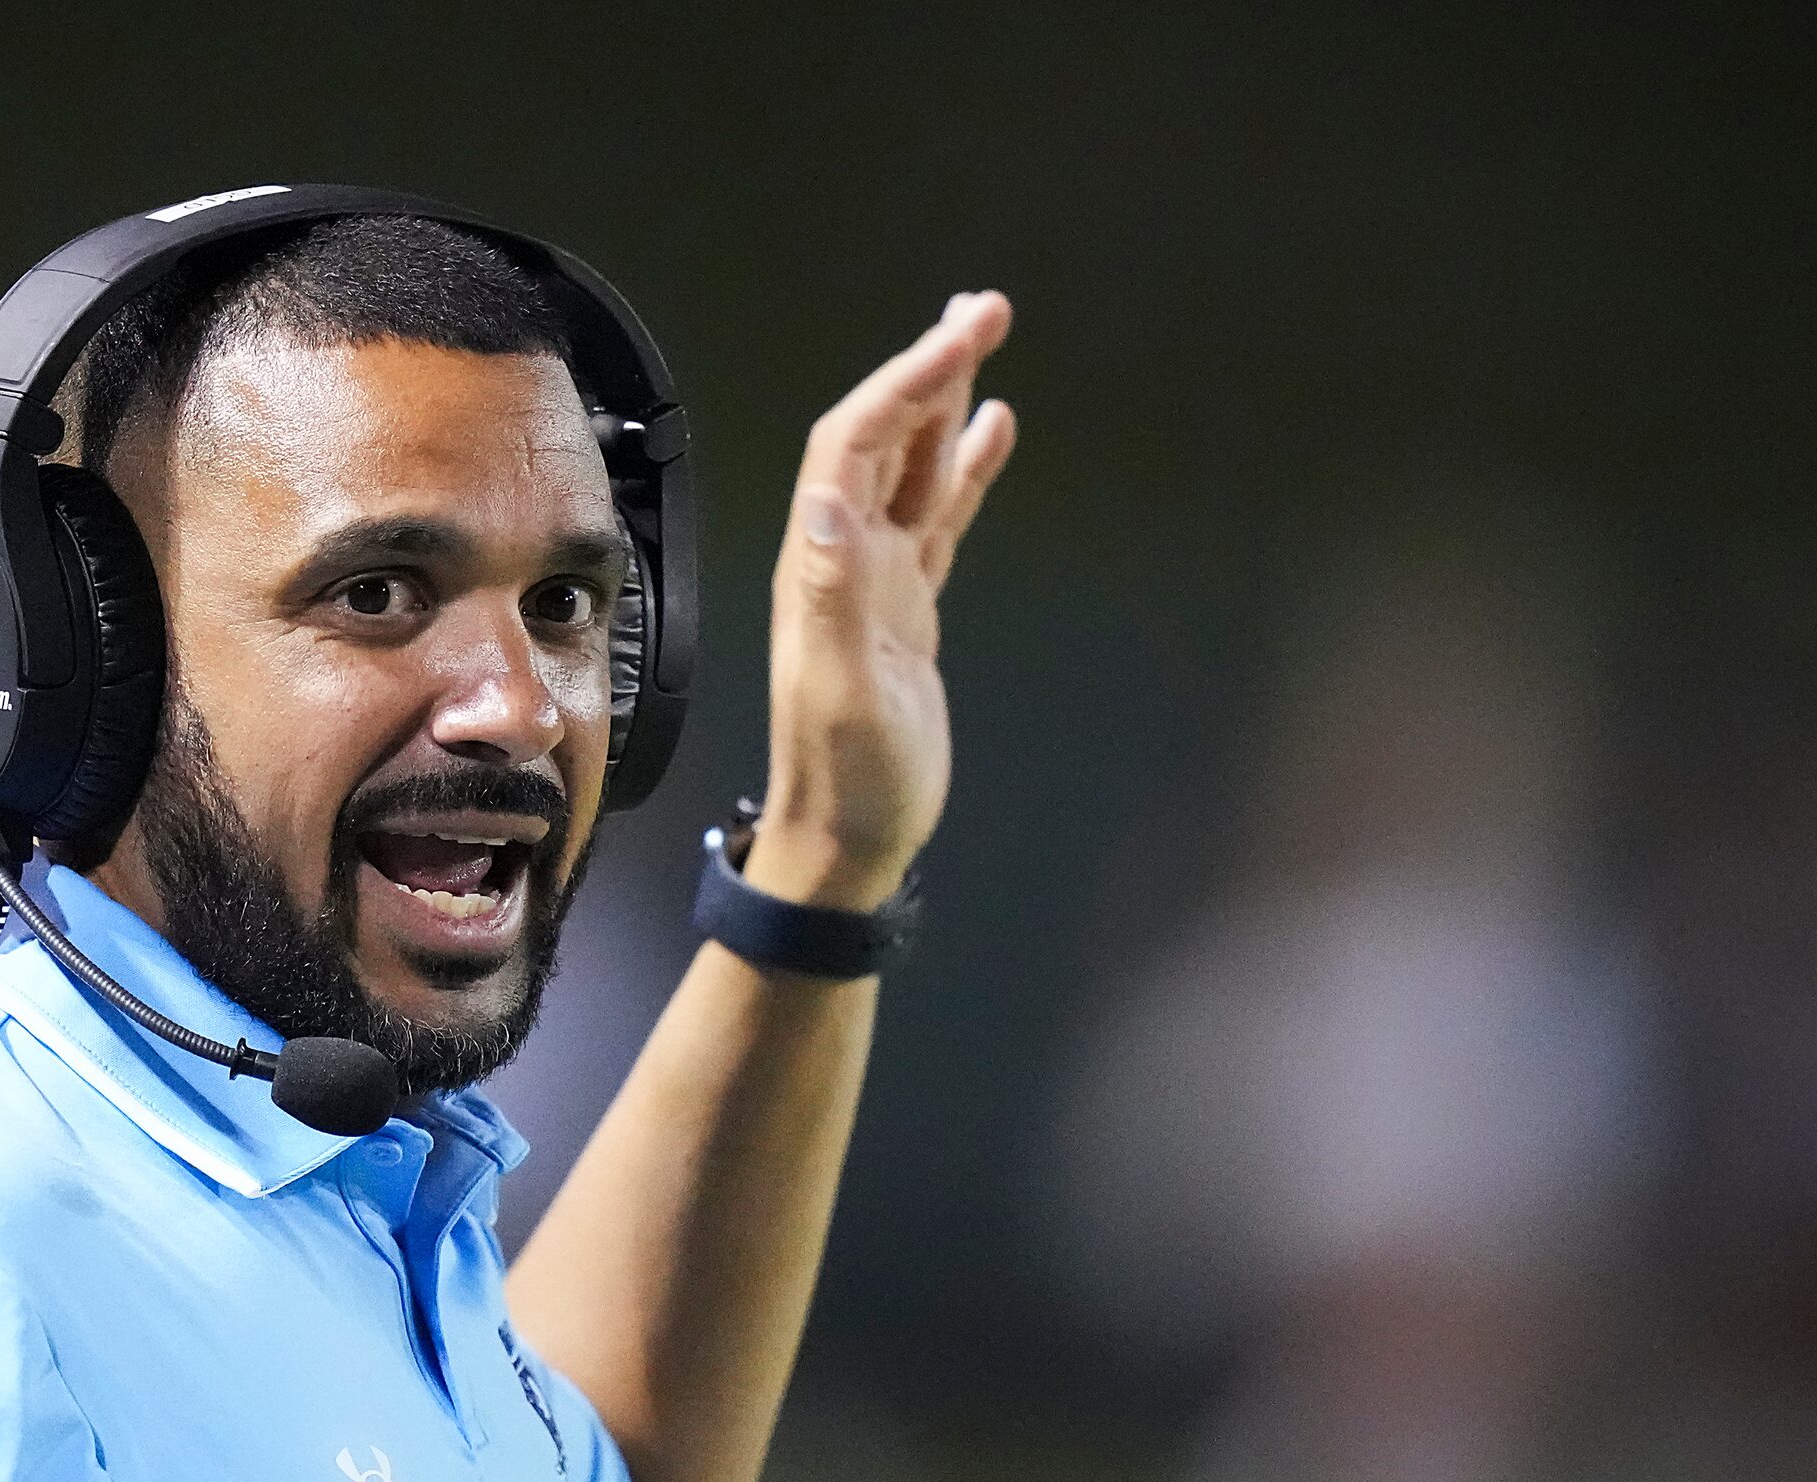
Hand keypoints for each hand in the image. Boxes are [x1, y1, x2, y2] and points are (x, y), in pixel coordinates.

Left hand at [748, 292, 1014, 911]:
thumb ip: (831, 590)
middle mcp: (842, 555)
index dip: (907, 382)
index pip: (858, 444)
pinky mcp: (910, 606)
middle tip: (985, 308)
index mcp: (822, 562)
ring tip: (982, 338)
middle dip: (929, 368)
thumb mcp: (839, 686)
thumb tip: (827, 493)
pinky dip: (965, 469)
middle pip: (883, 437)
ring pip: (912, 468)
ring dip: (944, 403)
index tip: (963, 334)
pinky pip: (938, 517)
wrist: (849, 837)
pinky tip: (994, 430)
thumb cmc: (846, 774)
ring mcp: (878, 578)